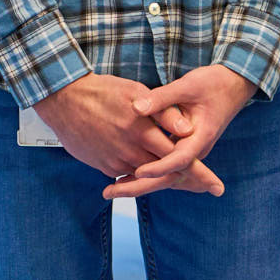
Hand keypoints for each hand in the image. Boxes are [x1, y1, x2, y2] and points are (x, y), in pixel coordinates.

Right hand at [32, 75, 219, 192]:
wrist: (64, 101)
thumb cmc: (104, 91)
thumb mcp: (136, 91)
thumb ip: (163, 111)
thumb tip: (187, 129)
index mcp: (142, 131)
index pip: (177, 157)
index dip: (198, 172)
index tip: (215, 184)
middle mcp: (129, 151)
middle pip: (165, 174)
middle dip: (189, 181)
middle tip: (210, 188)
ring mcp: (115, 161)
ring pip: (147, 177)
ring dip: (166, 179)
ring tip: (186, 180)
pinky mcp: (103, 166)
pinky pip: (128, 174)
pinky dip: (143, 175)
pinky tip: (153, 171)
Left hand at [101, 66, 257, 199]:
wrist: (234, 84)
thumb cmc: (212, 83)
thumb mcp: (187, 85)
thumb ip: (162, 98)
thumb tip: (136, 109)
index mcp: (201, 136)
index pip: (180, 159)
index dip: (159, 166)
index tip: (138, 171)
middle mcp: (197, 149)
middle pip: (169, 176)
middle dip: (140, 186)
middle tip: (109, 193)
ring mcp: (191, 151)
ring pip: (166, 175)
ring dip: (141, 183)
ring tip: (111, 190)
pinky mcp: (184, 148)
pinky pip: (166, 166)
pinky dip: (148, 173)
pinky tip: (125, 176)